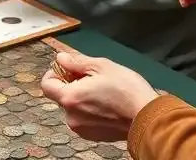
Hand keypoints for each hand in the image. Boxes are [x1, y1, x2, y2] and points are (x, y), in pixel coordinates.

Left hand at [41, 52, 159, 141]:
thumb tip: (60, 59)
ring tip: (103, 91)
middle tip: (92, 77)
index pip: (47, 84)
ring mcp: (81, 128)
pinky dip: (90, 110)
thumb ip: (76, 62)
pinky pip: (84, 119)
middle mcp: (71, 116)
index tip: (68, 68)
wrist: (148, 117)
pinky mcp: (92, 136)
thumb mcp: (101, 66)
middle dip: (72, 84)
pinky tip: (107, 104)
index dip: (54, 73)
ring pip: (73, 107)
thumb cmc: (127, 90)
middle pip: (61, 96)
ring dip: (82, 97)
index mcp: (70, 97)